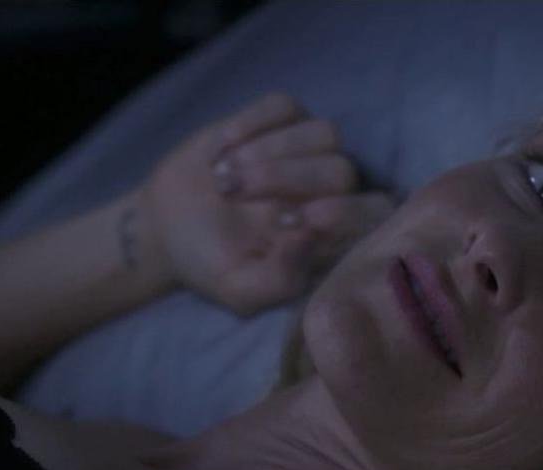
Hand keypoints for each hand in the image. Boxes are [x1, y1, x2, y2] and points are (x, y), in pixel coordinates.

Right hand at [139, 93, 394, 315]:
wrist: (169, 228)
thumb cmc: (214, 266)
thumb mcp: (241, 290)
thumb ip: (282, 279)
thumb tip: (309, 236)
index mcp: (336, 235)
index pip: (373, 215)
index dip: (340, 214)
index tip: (289, 223)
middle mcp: (333, 191)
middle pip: (342, 170)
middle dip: (286, 179)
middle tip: (234, 196)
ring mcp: (310, 150)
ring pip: (323, 134)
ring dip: (269, 154)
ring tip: (222, 179)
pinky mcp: (281, 120)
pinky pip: (284, 107)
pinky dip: (250, 125)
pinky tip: (218, 153)